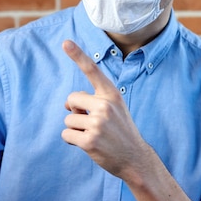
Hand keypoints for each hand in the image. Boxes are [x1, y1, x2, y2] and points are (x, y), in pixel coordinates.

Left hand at [61, 40, 151, 180]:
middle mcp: (105, 106)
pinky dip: (72, 141)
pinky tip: (88, 145)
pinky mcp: (90, 141)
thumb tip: (66, 104)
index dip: (78, 55)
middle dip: (76, 111)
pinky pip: (66, 135)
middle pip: (71, 99)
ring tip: (95, 135)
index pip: (92, 70)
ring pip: (68, 119)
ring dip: (76, 128)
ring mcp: (98, 124)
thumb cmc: (120, 131)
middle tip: (93, 123)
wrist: (135, 159)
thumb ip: (91, 100)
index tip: (65, 42)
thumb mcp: (113, 109)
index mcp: (111, 94)